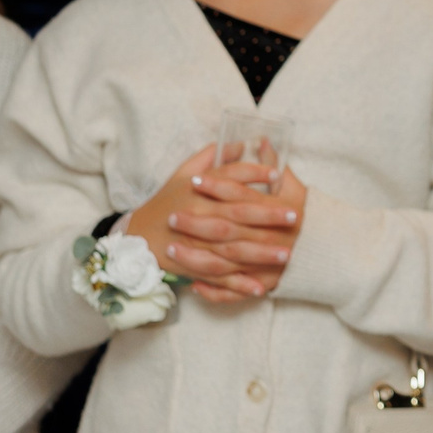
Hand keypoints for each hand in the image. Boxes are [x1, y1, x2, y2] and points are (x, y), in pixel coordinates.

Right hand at [121, 145, 305, 301]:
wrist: (138, 236)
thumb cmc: (167, 201)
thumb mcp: (184, 173)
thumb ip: (213, 157)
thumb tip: (242, 144)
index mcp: (197, 193)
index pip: (230, 180)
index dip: (254, 176)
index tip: (278, 176)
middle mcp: (198, 218)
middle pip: (236, 215)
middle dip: (266, 217)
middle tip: (294, 217)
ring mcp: (197, 246)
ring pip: (231, 250)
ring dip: (259, 254)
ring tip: (287, 254)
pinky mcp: (195, 268)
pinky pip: (219, 279)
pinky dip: (238, 285)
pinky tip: (261, 288)